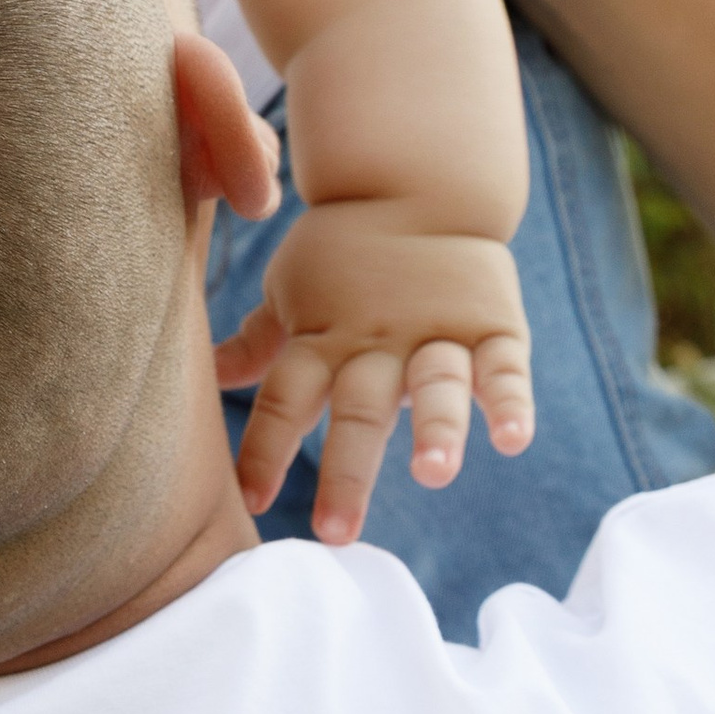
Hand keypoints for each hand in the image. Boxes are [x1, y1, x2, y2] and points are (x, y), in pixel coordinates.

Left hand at [214, 199, 532, 541]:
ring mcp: (436, 333)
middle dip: (346, 471)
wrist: (418, 181)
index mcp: (322, 336)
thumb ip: (258, 342)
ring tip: (434, 474)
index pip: (286, 399)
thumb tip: (202, 374)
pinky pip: (502, 366)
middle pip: (357, 409)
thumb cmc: (343, 251)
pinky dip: (509, 400)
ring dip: (435, 429)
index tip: (249, 501)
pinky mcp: (492, 326)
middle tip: (335, 532)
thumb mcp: (290, 290)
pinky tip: (512, 438)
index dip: (266, 447)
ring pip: (434, 385)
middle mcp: (376, 342)